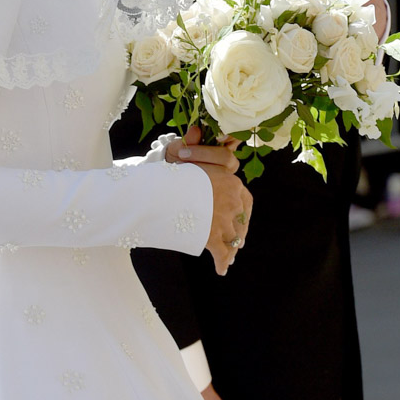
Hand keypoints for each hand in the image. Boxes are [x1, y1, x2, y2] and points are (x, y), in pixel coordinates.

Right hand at [165, 125, 251, 275]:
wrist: (156, 192)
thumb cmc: (165, 172)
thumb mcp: (179, 157)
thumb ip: (192, 146)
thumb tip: (196, 128)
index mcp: (228, 179)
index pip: (243, 195)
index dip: (241, 208)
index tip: (239, 214)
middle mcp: (232, 199)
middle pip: (242, 216)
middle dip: (240, 228)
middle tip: (239, 239)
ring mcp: (224, 218)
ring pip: (235, 236)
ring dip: (234, 246)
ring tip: (232, 255)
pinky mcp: (213, 237)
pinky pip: (222, 252)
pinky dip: (223, 262)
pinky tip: (222, 270)